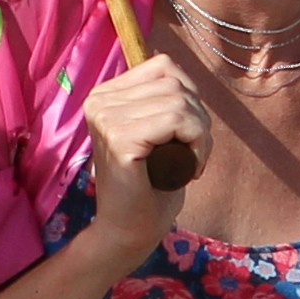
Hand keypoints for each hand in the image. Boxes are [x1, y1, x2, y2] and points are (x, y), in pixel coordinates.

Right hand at [80, 52, 209, 240]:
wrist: (130, 231)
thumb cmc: (150, 186)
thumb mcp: (157, 131)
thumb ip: (160, 100)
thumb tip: (175, 70)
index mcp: (105, 95)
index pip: (164, 67)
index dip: (190, 98)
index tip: (188, 135)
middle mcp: (99, 101)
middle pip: (175, 83)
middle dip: (199, 120)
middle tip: (194, 155)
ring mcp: (106, 118)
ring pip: (181, 101)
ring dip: (200, 135)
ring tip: (191, 164)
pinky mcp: (119, 138)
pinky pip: (178, 120)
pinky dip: (196, 144)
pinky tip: (189, 170)